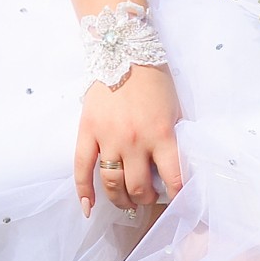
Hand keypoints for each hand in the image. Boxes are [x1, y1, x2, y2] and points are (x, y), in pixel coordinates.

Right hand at [75, 68, 184, 213]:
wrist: (124, 53)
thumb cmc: (155, 82)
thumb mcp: (175, 109)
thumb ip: (174, 138)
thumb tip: (175, 167)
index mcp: (161, 134)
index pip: (172, 177)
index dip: (176, 196)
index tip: (177, 203)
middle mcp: (135, 141)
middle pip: (138, 186)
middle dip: (146, 199)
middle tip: (148, 199)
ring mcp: (108, 138)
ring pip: (112, 182)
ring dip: (120, 198)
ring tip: (126, 201)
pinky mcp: (87, 132)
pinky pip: (82, 168)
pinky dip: (83, 191)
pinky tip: (88, 207)